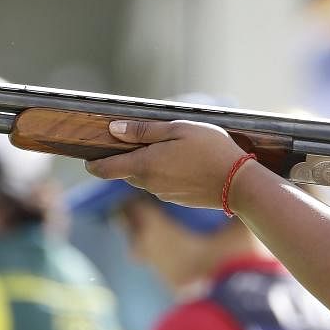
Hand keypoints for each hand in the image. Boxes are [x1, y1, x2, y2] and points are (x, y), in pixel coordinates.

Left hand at [86, 120, 248, 207]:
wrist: (240, 184)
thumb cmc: (212, 150)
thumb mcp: (179, 129)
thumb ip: (144, 131)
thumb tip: (114, 130)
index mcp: (145, 165)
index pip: (105, 170)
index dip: (93, 163)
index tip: (89, 156)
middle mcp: (149, 184)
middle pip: (126, 173)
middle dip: (128, 159)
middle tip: (144, 140)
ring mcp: (164, 194)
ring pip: (146, 179)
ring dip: (150, 166)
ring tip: (173, 149)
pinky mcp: (178, 200)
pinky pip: (163, 186)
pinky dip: (166, 175)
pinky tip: (186, 164)